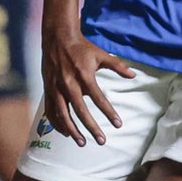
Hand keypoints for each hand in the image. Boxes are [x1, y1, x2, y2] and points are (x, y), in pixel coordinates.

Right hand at [39, 32, 132, 146]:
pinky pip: (51, 111)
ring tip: (81, 142)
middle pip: (80, 111)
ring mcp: (56, 88)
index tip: (118, 124)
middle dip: (91, 127)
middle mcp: (69, 84)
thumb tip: (133, 76)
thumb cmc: (81, 47)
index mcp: (84, 76)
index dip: (109, 112)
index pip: (99, 98)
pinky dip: (57, 123)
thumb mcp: (101, 54)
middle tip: (101, 141)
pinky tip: (65, 133)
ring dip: (72, 130)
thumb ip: (117, 66)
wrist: (57, 38)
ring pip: (63, 114)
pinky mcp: (48, 90)